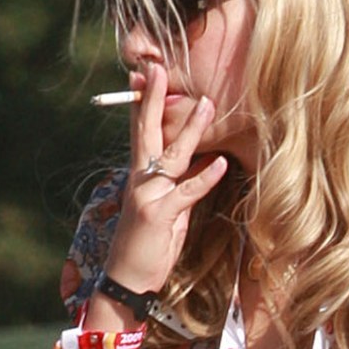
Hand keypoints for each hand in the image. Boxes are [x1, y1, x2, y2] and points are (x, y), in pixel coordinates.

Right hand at [103, 64, 227, 292]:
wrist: (127, 280)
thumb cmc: (148, 243)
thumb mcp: (166, 208)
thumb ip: (180, 183)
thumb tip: (200, 160)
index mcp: (139, 176)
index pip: (139, 132)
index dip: (142, 102)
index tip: (144, 75)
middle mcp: (140, 180)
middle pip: (147, 132)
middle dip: (154, 99)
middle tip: (157, 68)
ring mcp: (149, 196)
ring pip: (173, 156)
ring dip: (192, 129)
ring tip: (209, 104)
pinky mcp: (161, 215)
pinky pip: (187, 191)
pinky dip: (206, 176)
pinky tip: (221, 162)